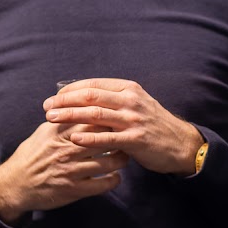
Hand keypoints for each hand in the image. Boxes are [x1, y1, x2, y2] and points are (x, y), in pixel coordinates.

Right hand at [0, 120, 129, 224]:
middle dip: (120, 137)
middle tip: (128, 136)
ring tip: (124, 156)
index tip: (119, 117)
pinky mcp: (73, 190)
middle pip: (104, 138)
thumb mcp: (44, 132)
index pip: (91, 118)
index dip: (109, 117)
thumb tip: (84, 104)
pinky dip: (114, 180)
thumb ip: (64, 119)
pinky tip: (116, 176)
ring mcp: (71, 171)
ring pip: (108, 162)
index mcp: (60, 132)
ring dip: (121, 159)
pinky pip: (102, 185)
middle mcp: (66, 150)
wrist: (15, 184)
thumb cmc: (32, 154)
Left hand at [43, 78, 203, 175]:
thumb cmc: (153, 125)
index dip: (70, 90)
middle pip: (90, 96)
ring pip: (95, 114)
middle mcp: (130, 101)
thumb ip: (113, 100)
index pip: (93, 84)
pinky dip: (89, 138)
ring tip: (52, 120)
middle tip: (46, 108)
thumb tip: (82, 97)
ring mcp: (133, 119)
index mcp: (129, 89)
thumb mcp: (136, 104)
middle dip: (65, 101)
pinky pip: (107, 138)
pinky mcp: (136, 139)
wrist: (181, 143)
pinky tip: (74, 138)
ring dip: (70, 116)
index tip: (54, 98)